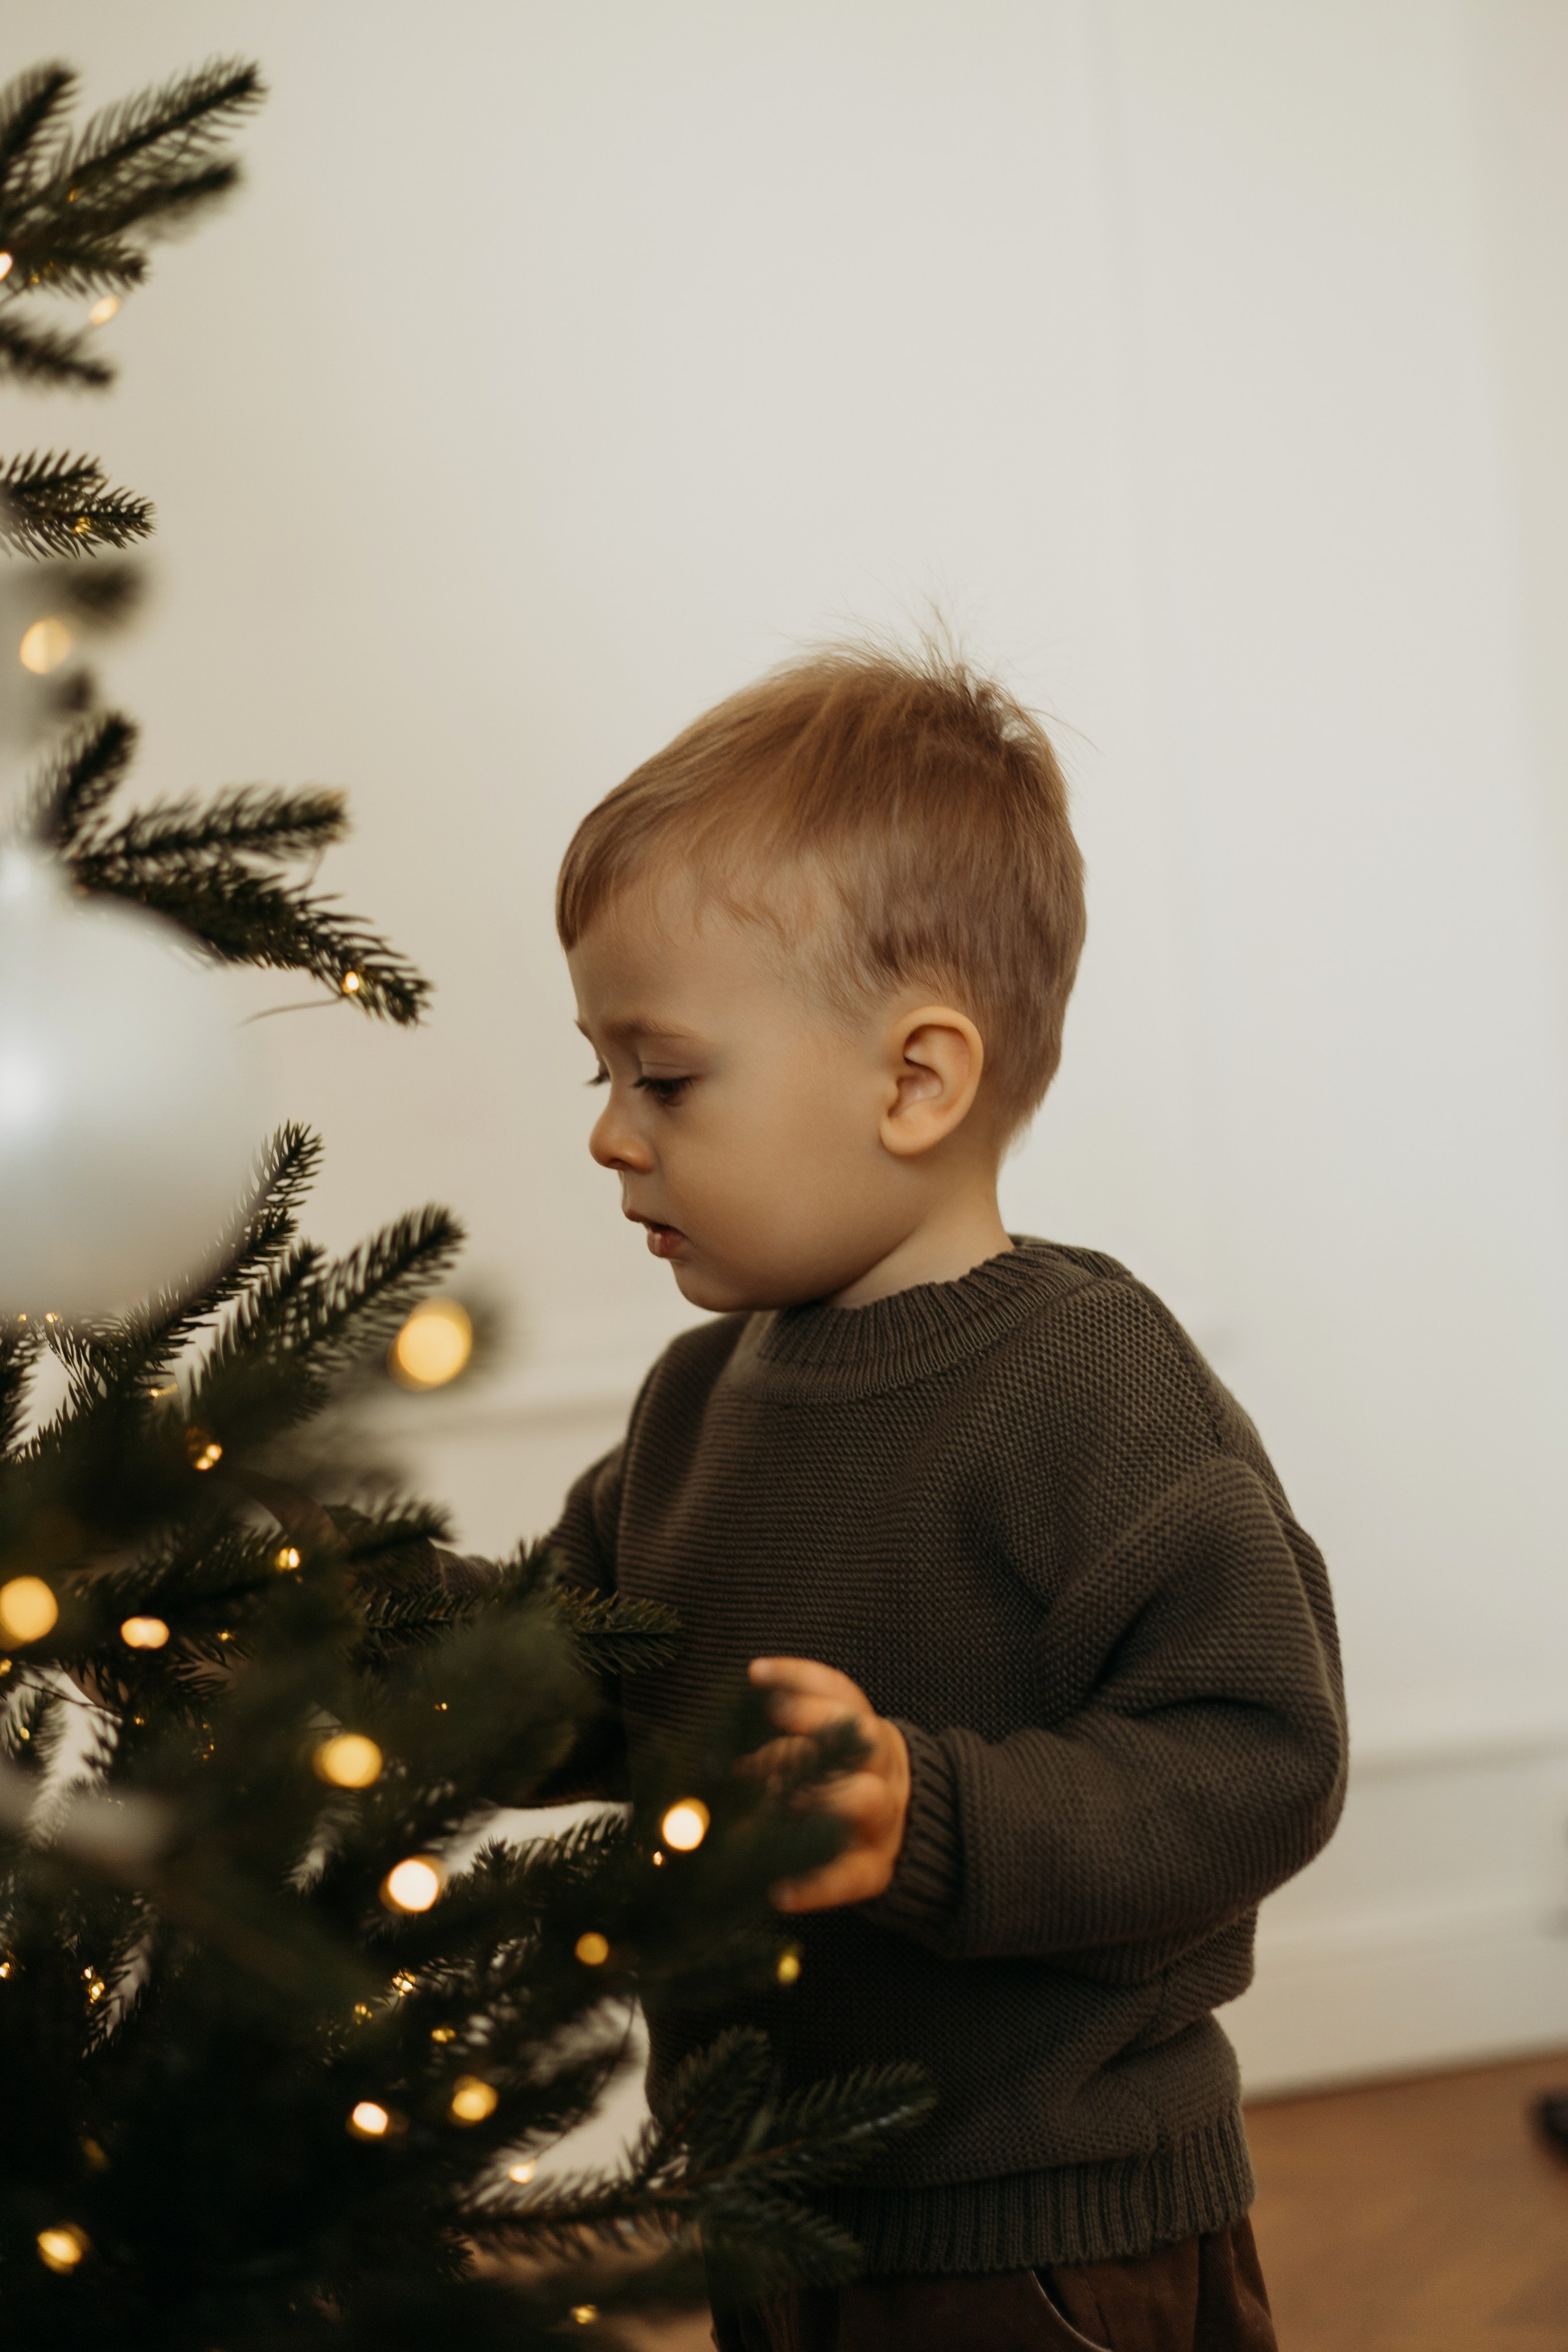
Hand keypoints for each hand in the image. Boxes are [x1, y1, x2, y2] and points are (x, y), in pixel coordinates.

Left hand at [744, 1657, 910, 1912]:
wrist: (916, 1836)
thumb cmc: (848, 1785)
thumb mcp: (829, 1757)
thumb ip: (784, 1750)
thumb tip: (721, 1757)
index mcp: (867, 1733)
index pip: (840, 1693)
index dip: (799, 1677)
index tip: (754, 1672)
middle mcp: (880, 1770)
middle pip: (864, 1736)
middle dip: (819, 1722)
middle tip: (775, 1716)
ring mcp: (882, 1821)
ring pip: (867, 1799)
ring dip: (825, 1795)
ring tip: (787, 1800)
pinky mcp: (875, 1870)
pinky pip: (850, 1877)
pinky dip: (816, 1886)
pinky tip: (779, 1894)